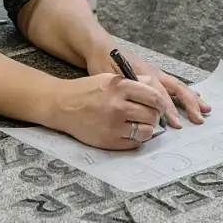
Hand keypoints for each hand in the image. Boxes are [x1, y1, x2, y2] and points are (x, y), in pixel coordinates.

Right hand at [46, 74, 174, 150]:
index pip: (154, 97)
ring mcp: (113, 125)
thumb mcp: (109, 78)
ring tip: (140, 124)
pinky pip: (134, 143)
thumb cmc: (86, 90)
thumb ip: (133, 81)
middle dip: (154, 116)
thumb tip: (155, 87)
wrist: (61, 105)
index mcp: (120, 87)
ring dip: (147, 129)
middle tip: (150, 116)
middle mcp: (118, 106)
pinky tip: (129, 132)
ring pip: (146, 131)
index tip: (159, 106)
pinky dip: (136, 138)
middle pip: (152, 115)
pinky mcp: (109, 140)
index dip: (160, 103)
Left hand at [87, 47, 210, 128]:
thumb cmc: (103, 61)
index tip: (175, 123)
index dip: (168, 109)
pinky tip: (195, 98)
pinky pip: (173, 84)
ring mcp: (155, 73)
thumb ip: (122, 87)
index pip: (160, 93)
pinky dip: (186, 92)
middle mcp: (153, 72)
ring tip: (205, 109)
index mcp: (143, 73)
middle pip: (175, 88)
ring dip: (192, 98)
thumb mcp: (108, 75)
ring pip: (177, 86)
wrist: (101, 46)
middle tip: (199, 118)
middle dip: (189, 103)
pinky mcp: (154, 75)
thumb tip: (135, 102)